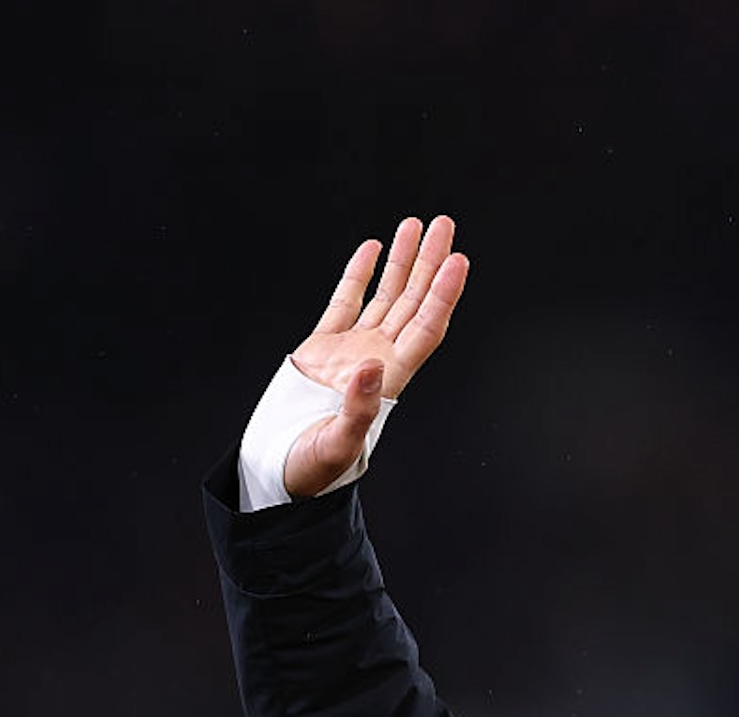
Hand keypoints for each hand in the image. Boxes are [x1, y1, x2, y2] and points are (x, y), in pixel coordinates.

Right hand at [284, 216, 469, 497]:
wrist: (280, 469)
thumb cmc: (313, 468)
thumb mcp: (338, 444)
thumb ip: (357, 408)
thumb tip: (370, 367)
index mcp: (390, 380)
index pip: (426, 328)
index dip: (444, 295)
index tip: (458, 261)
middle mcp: (378, 359)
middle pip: (414, 302)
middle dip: (430, 263)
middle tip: (445, 224)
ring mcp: (352, 350)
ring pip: (385, 296)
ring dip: (402, 262)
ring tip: (415, 226)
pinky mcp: (322, 347)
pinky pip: (346, 302)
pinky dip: (359, 274)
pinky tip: (373, 249)